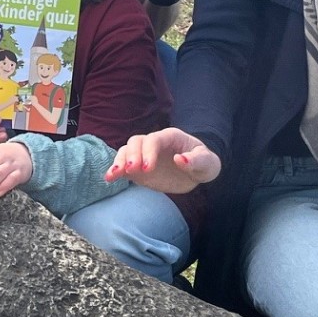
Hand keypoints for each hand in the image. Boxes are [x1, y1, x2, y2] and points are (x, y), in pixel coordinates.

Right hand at [106, 127, 220, 193]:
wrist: (196, 173)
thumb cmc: (203, 164)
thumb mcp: (208, 163)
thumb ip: (197, 160)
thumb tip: (180, 159)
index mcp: (170, 137)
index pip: (154, 140)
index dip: (148, 152)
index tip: (147, 169)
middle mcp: (153, 143)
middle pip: (136, 142)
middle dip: (132, 155)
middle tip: (131, 170)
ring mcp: (144, 155)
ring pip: (126, 151)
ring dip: (119, 161)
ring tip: (114, 175)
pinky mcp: (138, 168)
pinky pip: (123, 166)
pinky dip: (115, 171)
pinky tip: (109, 179)